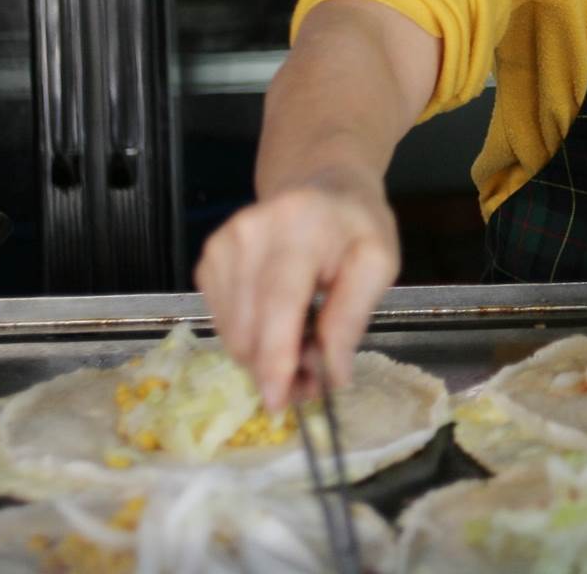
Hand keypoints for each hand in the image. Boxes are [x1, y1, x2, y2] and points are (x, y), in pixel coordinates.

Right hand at [194, 165, 399, 409]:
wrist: (321, 184)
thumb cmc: (356, 224)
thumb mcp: (378, 262)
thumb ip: (353, 317)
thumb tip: (333, 375)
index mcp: (298, 226)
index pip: (278, 303)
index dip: (276, 358)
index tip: (280, 402)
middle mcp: (249, 233)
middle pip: (249, 325)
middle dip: (276, 368)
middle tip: (312, 382)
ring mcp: (221, 246)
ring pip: (232, 332)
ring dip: (264, 357)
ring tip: (303, 347)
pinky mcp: (207, 261)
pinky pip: (223, 322)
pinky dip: (251, 338)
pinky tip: (280, 326)